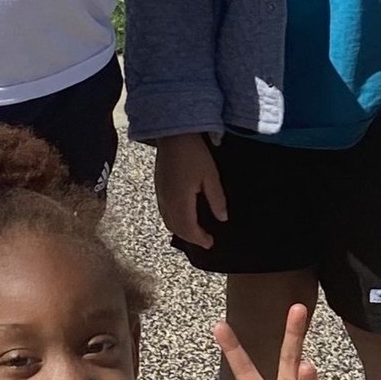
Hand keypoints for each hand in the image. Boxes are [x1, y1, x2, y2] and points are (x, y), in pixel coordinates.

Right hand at [154, 132, 226, 247]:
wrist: (174, 136)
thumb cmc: (195, 154)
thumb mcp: (211, 176)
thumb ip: (216, 199)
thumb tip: (222, 219)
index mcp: (180, 201)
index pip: (188, 228)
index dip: (199, 238)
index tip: (211, 243)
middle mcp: (167, 201)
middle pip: (176, 227)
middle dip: (190, 237)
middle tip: (205, 240)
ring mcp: (160, 194)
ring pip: (168, 220)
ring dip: (181, 230)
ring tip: (195, 232)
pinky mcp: (158, 187)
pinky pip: (164, 211)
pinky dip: (173, 220)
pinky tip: (183, 217)